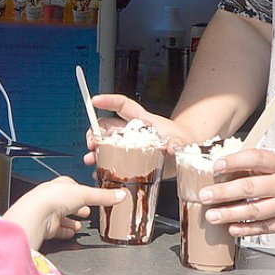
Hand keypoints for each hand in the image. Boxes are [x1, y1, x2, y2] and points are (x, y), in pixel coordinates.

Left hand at [4, 177, 127, 247]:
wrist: (37, 214)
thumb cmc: (54, 197)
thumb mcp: (86, 194)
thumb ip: (103, 196)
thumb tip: (120, 195)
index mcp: (61, 184)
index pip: (74, 187)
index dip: (83, 192)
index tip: (92, 196)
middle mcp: (53, 197)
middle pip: (68, 203)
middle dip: (77, 208)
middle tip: (87, 212)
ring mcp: (49, 212)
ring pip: (62, 217)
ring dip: (71, 221)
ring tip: (80, 225)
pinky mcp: (47, 227)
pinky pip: (58, 230)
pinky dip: (65, 232)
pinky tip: (71, 233)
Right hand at [83, 94, 199, 166]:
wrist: (183, 151)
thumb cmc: (181, 140)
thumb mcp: (181, 140)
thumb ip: (177, 143)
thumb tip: (172, 148)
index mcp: (142, 120)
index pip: (124, 106)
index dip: (109, 101)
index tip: (95, 101)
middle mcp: (131, 131)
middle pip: (107, 126)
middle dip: (95, 132)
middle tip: (91, 144)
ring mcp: (128, 145)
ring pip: (106, 144)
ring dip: (95, 151)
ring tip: (90, 159)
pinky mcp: (129, 159)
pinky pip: (112, 162)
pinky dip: (103, 168)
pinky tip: (99, 174)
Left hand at [199, 149, 274, 236]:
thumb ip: (265, 167)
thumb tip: (235, 169)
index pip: (256, 159)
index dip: (235, 161)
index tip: (217, 165)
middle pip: (249, 188)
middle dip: (223, 193)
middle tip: (204, 195)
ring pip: (254, 212)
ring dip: (230, 214)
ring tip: (211, 215)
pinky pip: (266, 227)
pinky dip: (248, 229)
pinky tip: (232, 228)